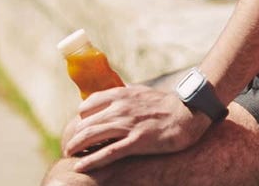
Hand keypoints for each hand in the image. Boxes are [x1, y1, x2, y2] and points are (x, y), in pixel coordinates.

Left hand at [63, 84, 210, 171]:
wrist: (189, 113)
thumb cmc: (166, 104)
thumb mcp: (142, 92)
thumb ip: (126, 94)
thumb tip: (116, 95)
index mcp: (120, 95)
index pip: (88, 105)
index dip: (81, 117)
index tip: (79, 127)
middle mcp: (120, 108)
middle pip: (86, 123)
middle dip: (75, 135)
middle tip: (70, 145)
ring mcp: (127, 125)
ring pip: (92, 136)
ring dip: (76, 146)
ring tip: (69, 154)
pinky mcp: (136, 142)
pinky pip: (108, 153)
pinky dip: (91, 160)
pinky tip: (81, 166)